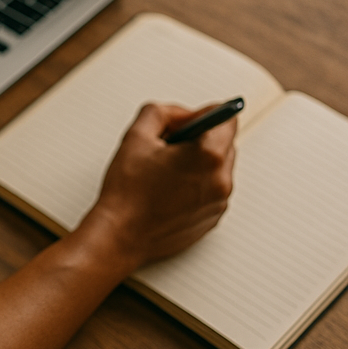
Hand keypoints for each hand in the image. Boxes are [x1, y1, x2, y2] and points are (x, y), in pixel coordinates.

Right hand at [84, 102, 236, 270]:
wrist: (122, 235)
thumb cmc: (127, 191)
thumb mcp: (136, 137)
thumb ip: (160, 112)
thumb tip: (180, 114)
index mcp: (207, 156)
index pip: (227, 118)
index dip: (204, 114)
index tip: (188, 120)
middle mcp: (221, 180)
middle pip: (224, 143)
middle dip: (199, 138)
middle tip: (167, 146)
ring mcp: (219, 202)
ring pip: (218, 167)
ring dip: (198, 162)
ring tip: (165, 171)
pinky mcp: (213, 218)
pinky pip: (212, 190)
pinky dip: (197, 184)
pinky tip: (168, 189)